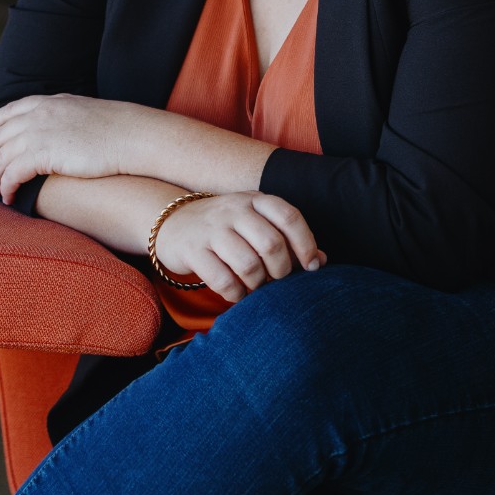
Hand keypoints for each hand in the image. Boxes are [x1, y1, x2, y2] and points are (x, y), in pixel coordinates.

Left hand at [0, 94, 122, 203]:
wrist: (130, 135)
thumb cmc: (113, 128)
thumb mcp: (79, 110)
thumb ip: (59, 113)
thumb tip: (53, 126)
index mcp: (45, 102)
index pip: (6, 112)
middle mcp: (36, 115)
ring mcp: (38, 133)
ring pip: (1, 158)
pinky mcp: (43, 154)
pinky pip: (12, 174)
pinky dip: (6, 187)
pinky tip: (8, 197)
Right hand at [154, 191, 326, 303]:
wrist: (172, 223)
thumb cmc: (225, 227)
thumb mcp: (254, 223)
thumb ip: (287, 239)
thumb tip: (322, 261)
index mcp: (254, 200)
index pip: (289, 217)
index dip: (306, 244)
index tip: (312, 266)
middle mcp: (234, 210)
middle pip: (271, 244)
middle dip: (282, 270)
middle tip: (278, 281)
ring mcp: (211, 229)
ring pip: (248, 265)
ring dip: (258, 285)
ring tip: (257, 287)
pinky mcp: (192, 250)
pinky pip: (223, 280)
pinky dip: (236, 294)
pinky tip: (237, 294)